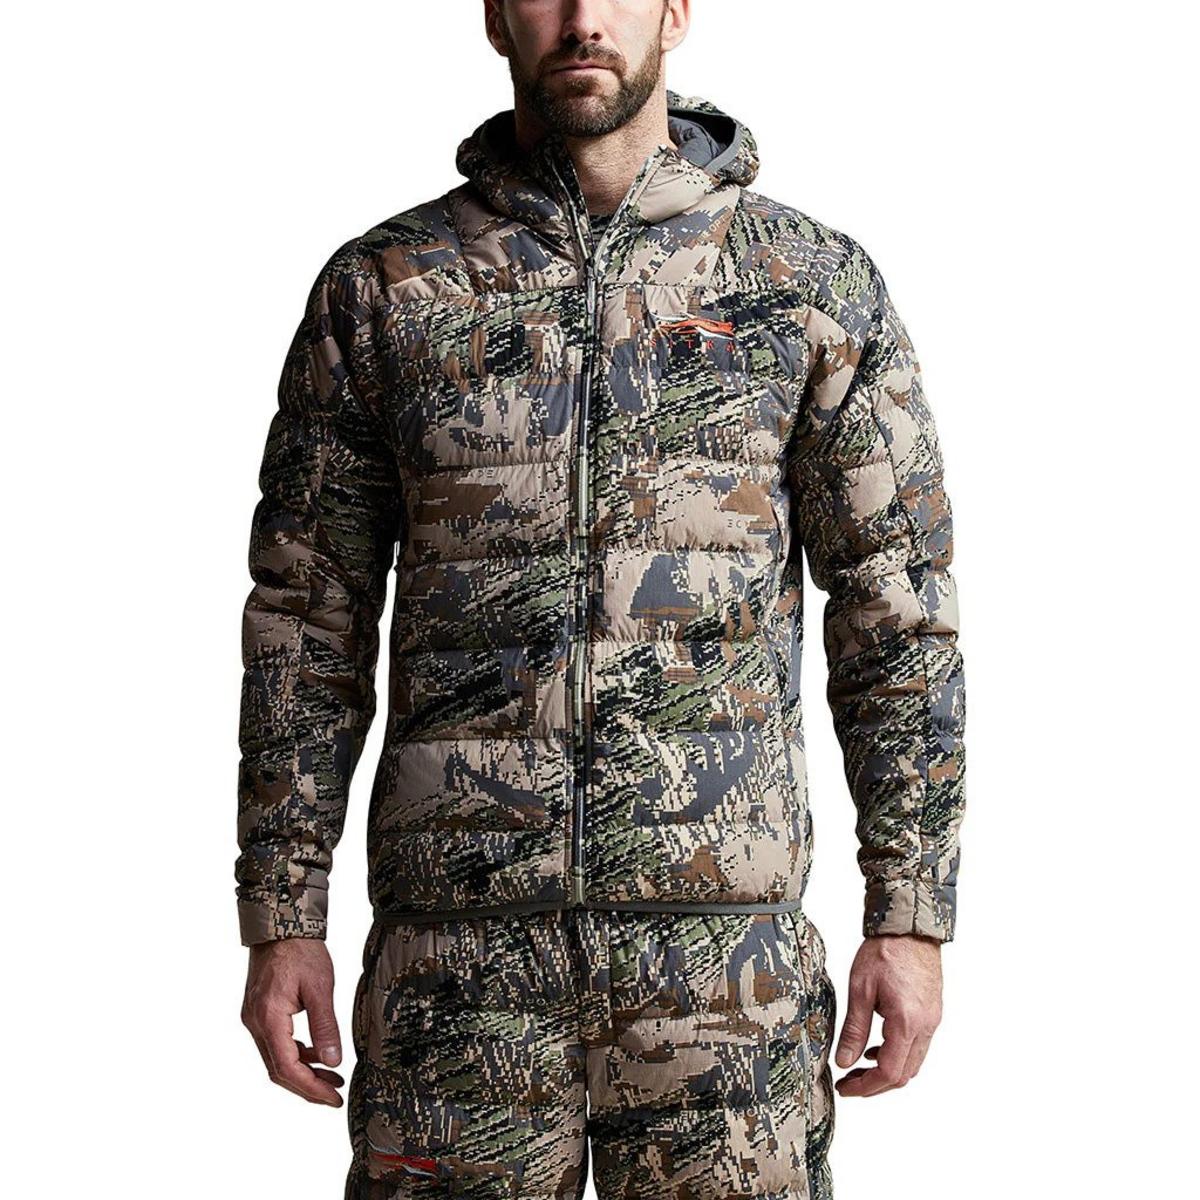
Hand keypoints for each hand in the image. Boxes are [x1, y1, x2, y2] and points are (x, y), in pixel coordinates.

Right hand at [241, 937, 344, 1106]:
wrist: (280, 925)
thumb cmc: (300, 950)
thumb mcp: (321, 987)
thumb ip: (325, 1026)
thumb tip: (333, 1061)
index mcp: (268, 1018)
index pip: (287, 1068)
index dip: (311, 1088)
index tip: (333, 1098)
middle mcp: (255, 1023)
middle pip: (278, 1070)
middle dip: (307, 1086)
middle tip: (334, 1095)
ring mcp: (254, 1018)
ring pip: (275, 1058)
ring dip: (302, 1071)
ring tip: (332, 1077)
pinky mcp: (259, 1013)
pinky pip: (275, 1043)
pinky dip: (296, 1054)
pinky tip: (316, 1054)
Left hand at [834, 934, 942, 1096]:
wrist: (909, 928)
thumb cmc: (885, 951)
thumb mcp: (860, 989)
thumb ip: (854, 1029)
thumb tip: (844, 1061)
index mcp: (907, 1022)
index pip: (890, 1072)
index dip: (866, 1087)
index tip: (846, 1088)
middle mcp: (926, 1026)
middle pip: (904, 1074)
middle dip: (876, 1085)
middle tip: (849, 1082)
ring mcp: (932, 1021)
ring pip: (913, 1063)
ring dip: (887, 1071)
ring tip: (858, 1067)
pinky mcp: (932, 1014)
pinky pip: (918, 1047)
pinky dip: (898, 1055)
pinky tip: (877, 1048)